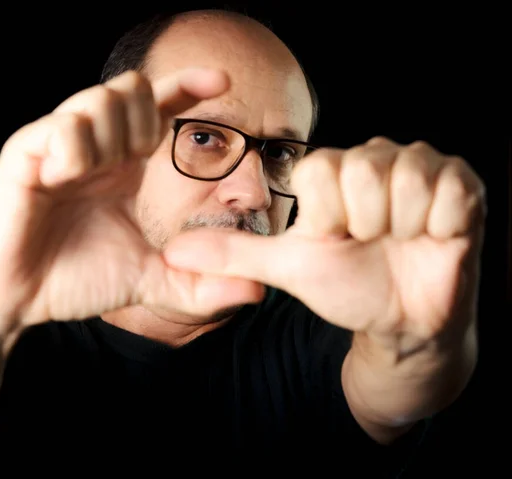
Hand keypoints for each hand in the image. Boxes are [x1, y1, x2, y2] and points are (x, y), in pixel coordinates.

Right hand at [0, 68, 263, 333]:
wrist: (16, 299)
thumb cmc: (77, 280)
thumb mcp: (149, 282)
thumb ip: (199, 285)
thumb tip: (258, 291)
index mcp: (123, 166)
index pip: (158, 108)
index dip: (188, 86)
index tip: (224, 79)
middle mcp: (94, 147)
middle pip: (132, 88)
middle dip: (148, 114)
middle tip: (138, 158)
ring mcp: (58, 147)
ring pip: (100, 99)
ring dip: (113, 132)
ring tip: (97, 172)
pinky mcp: (25, 156)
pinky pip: (59, 126)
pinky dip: (75, 148)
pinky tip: (67, 178)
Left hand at [164, 137, 486, 346]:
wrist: (401, 319)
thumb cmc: (347, 288)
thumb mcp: (289, 268)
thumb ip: (234, 254)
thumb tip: (173, 254)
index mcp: (332, 169)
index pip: (321, 169)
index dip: (328, 218)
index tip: (339, 238)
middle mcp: (376, 157)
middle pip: (362, 172)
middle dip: (363, 226)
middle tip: (371, 242)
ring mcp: (422, 165)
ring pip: (406, 181)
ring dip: (400, 230)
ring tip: (400, 241)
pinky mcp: (463, 183)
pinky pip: (450, 193)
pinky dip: (437, 230)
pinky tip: (430, 238)